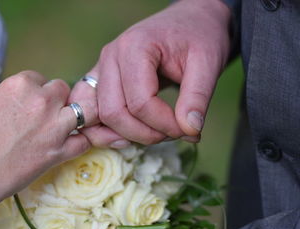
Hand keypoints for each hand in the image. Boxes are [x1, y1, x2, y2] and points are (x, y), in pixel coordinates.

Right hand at [0, 71, 91, 207]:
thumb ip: (11, 98)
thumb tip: (22, 101)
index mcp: (20, 85)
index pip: (41, 78)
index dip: (37, 91)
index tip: (31, 103)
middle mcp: (42, 101)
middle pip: (62, 89)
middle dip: (55, 100)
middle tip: (44, 115)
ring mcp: (55, 126)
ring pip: (80, 110)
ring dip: (71, 117)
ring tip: (60, 127)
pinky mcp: (61, 151)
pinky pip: (84, 141)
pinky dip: (80, 142)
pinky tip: (70, 145)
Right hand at [71, 0, 230, 144]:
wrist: (187, 22)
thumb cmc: (197, 37)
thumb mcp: (208, 62)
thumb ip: (197, 97)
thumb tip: (189, 131)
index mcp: (134, 47)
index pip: (140, 102)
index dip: (164, 125)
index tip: (188, 131)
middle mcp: (110, 57)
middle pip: (113, 112)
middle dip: (144, 134)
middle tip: (173, 134)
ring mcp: (100, 69)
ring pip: (98, 116)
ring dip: (124, 135)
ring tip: (153, 136)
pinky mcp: (100, 81)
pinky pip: (91, 112)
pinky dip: (106, 130)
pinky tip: (131, 135)